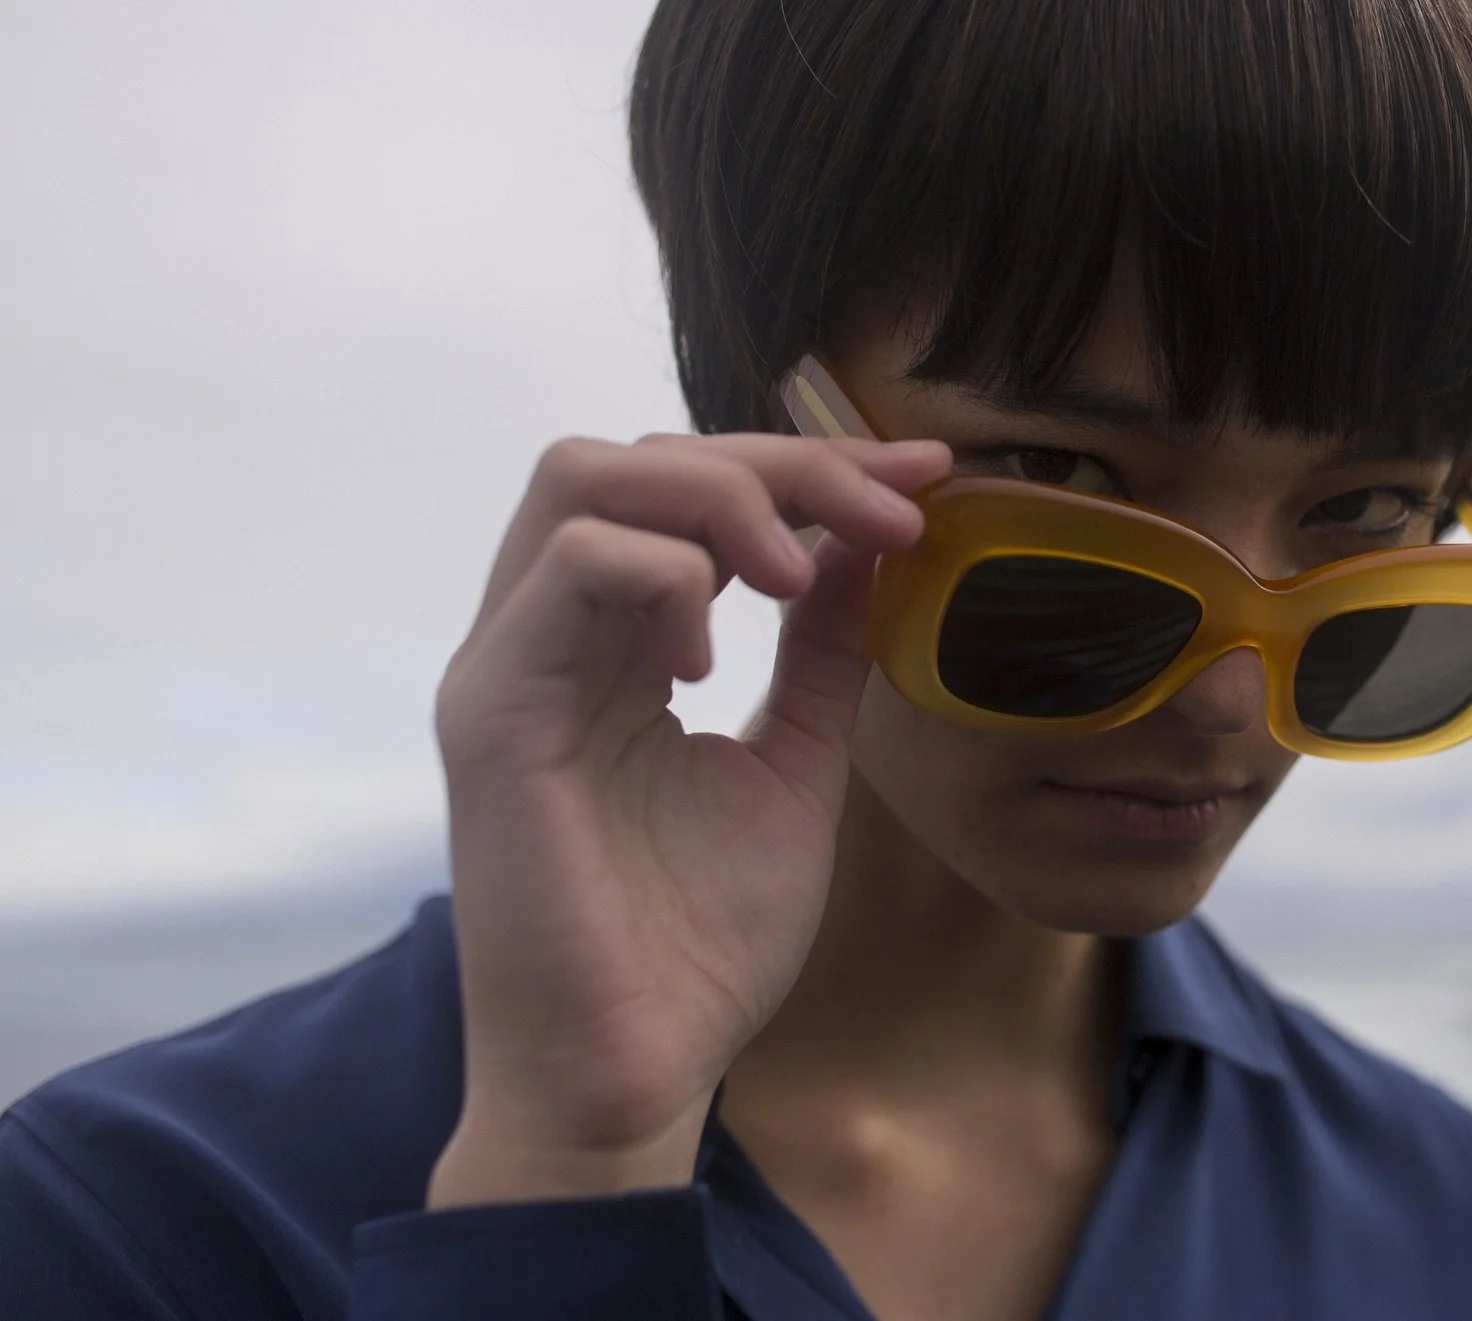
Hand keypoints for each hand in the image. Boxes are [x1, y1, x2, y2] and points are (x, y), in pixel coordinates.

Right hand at [424, 430, 949, 1206]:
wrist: (635, 1069)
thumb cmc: (698, 941)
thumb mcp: (795, 763)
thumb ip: (819, 652)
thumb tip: (864, 541)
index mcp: (617, 644)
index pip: (692, 489)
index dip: (811, 463)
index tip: (925, 478)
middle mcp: (551, 634)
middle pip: (641, 456)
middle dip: (782, 461)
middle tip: (887, 514)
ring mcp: (510, 663)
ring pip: (585, 475)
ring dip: (720, 496)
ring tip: (795, 574)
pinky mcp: (492, 709)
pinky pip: (567, 565)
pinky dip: (664, 573)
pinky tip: (709, 655)